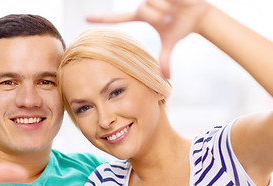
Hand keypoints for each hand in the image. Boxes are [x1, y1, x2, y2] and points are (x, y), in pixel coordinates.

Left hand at [86, 0, 209, 77]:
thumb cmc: (182, 27)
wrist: (198, 14)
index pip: (118, 19)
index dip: (102, 19)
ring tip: (173, 9)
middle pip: (143, 9)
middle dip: (158, 16)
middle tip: (169, 18)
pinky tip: (177, 2)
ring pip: (151, 2)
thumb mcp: (170, 43)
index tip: (85, 19)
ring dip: (165, 9)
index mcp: (141, 17)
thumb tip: (166, 79)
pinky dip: (171, 1)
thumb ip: (164, 59)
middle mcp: (143, 5)